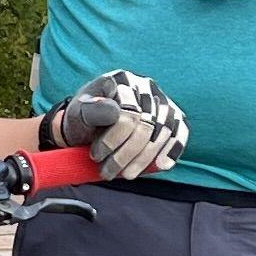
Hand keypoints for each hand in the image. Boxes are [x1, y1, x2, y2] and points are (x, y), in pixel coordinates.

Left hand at [40, 68, 186, 180]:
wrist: (89, 128)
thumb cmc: (82, 120)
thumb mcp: (77, 114)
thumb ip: (90, 110)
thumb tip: (115, 111)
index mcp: (120, 80)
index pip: (127, 111)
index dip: (112, 139)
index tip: (95, 156)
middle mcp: (144, 86)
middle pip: (146, 124)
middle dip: (126, 154)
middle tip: (107, 171)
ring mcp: (160, 99)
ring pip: (162, 132)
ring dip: (144, 158)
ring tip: (126, 175)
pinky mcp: (172, 115)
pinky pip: (179, 132)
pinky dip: (171, 150)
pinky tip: (161, 165)